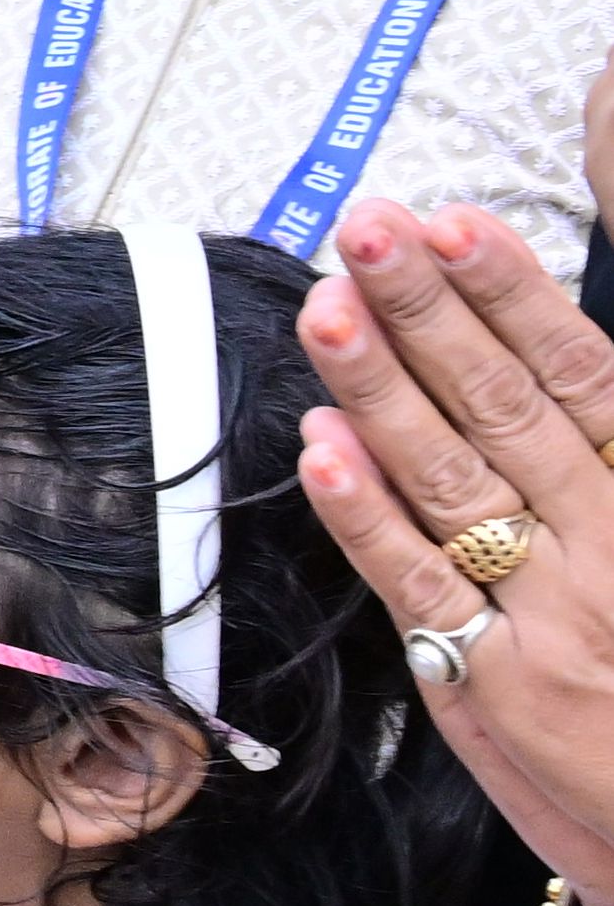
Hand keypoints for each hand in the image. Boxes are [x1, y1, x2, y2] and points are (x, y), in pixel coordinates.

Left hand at [294, 196, 613, 894]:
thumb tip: (552, 356)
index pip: (585, 376)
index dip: (514, 294)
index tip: (454, 221)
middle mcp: (611, 544)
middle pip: (507, 406)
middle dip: (431, 311)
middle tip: (369, 227)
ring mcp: (549, 614)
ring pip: (451, 478)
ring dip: (382, 386)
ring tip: (327, 305)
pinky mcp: (491, 684)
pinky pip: (416, 583)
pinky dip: (365, 512)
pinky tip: (320, 445)